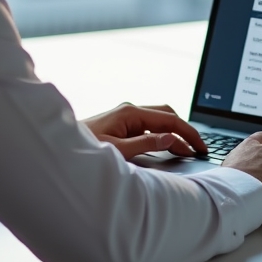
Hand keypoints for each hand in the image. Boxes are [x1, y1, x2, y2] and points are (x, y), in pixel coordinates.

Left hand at [82, 103, 206, 160]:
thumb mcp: (118, 151)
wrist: (61, 150)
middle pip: (167, 115)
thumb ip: (146, 144)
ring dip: (174, 133)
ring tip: (187, 150)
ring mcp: (126, 117)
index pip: (169, 119)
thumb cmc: (85, 149)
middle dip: (184, 131)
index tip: (200, 147)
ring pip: (159, 121)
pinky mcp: (122, 124)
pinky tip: (167, 146)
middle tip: (198, 148)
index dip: (188, 133)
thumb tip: (170, 138)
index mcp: (130, 113)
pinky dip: (162, 135)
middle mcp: (130, 111)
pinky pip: (149, 127)